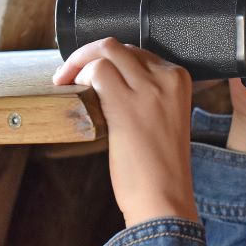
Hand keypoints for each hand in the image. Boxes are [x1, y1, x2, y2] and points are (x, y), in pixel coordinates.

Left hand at [52, 38, 197, 227]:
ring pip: (106, 51)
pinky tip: (72, 92)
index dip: (108, 60)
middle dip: (88, 55)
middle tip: (70, 74)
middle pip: (119, 46)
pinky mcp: (126, 105)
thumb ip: (146, 93)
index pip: (137, 52)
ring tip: (66, 81)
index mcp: (179, 80)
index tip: (92, 72)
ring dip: (79, 62)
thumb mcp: (164, 118)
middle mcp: (167, 78)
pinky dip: (78, 76)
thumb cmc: (160, 168)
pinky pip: (97, 72)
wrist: (164, 198)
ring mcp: (148, 89)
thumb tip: (110, 79)